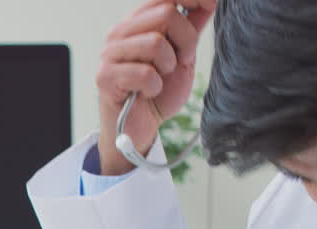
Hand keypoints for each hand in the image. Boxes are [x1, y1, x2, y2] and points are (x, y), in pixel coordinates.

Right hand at [95, 0, 215, 174]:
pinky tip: (148, 92)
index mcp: (138, 23)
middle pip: (165, 13)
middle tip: (182, 60)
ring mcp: (110, 53)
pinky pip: (143, 72)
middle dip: (186, 39)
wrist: (140, 128)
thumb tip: (209, 2)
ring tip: (161, 77)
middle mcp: (121, 32)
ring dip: (168, 65)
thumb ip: (191, 29)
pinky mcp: (105, 76)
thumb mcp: (183, 57)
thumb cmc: (158, 93)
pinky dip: (154, 86)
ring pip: (155, 42)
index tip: (210, 4)